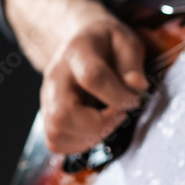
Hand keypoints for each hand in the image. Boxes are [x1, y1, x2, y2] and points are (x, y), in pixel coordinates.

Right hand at [40, 13, 147, 153]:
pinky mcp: (48, 115)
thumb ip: (132, 63)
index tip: (134, 99)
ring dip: (90, 137)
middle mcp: (55, 77)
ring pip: (56, 132)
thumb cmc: (106, 42)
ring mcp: (48, 98)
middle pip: (63, 114)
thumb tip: (137, 86)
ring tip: (111, 122)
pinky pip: (56, 141)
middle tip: (121, 115)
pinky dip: (80, 144)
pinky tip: (98, 129)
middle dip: (99, 124)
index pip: (92, 77)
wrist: (80, 40)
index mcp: (78, 51)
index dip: (117, 95)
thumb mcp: (126, 40)